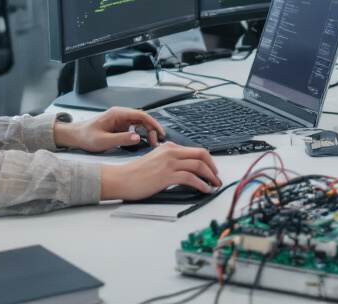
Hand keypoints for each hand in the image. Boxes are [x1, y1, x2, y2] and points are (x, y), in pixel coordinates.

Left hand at [53, 107, 164, 151]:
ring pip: (138, 123)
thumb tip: (138, 138)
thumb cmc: (85, 137)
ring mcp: (119, 120)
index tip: (160, 133)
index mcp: (117, 114)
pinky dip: (139, 134)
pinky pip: (132, 128)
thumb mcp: (103, 141)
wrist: (74, 136)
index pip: (141, 115)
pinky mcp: (117, 126)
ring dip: (147, 132)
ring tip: (152, 143)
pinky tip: (141, 142)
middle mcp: (120, 115)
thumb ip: (121, 139)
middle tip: (156, 143)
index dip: (153, 124)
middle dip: (151, 130)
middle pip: (142, 119)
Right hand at [101, 142, 220, 200]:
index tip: (211, 170)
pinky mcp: (166, 175)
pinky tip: (204, 189)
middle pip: (201, 155)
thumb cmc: (135, 173)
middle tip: (216, 177)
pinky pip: (190, 178)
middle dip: (213, 167)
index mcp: (169, 147)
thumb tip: (185, 168)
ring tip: (214, 185)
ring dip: (210, 176)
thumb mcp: (156, 159)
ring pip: (198, 165)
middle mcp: (171, 152)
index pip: (195, 150)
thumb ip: (170, 160)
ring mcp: (169, 163)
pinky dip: (201, 184)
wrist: (121, 178)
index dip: (208, 161)